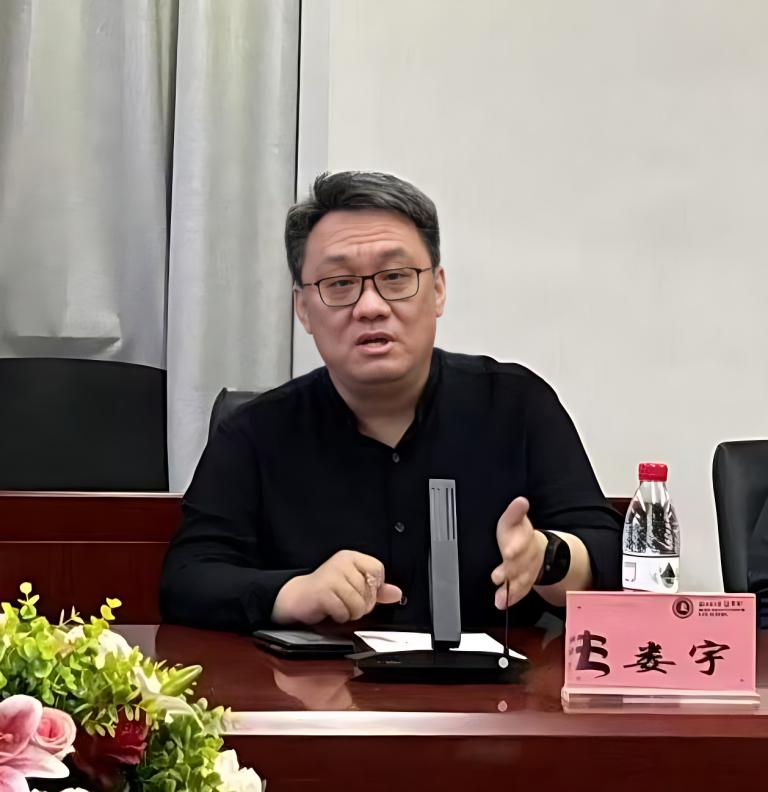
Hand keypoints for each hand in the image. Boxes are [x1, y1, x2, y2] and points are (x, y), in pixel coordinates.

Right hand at [272, 550, 402, 624]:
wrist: (297, 597)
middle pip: (369, 591)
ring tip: (340, 607)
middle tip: (347, 602)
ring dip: (351, 613)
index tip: (361, 592)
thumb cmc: (326, 591)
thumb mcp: (353, 586)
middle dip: (361, 605)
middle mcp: (342, 562)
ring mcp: (332, 575)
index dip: (374, 587)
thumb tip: (396, 593)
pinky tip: (331, 610)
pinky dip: (340, 616)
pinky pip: (344, 611)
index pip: (377, 570)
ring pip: (358, 603)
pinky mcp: (323, 591)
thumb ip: (376, 590)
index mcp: (351, 557)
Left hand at [491, 496, 546, 609]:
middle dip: (510, 571)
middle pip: (521, 564)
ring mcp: (527, 571)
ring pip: (521, 580)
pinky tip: (501, 603)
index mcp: (525, 539)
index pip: (523, 542)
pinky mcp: (524, 582)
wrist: (535, 548)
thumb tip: (521, 501)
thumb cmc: (519, 534)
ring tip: (500, 596)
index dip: (516, 547)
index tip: (508, 552)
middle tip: (498, 576)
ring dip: (511, 589)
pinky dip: (511, 599)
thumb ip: (516, 512)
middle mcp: (528, 556)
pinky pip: (519, 592)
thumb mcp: (514, 519)